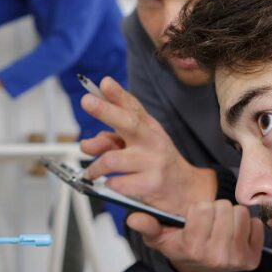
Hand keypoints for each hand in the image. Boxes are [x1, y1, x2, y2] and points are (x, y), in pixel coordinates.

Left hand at [79, 77, 215, 214]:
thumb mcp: (141, 142)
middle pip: (128, 122)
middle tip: (86, 101)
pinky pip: (117, 183)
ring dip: (95, 167)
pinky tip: (112, 183)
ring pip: (111, 159)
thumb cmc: (156, 161)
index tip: (104, 83)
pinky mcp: (150, 185)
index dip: (118, 94)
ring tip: (92, 171)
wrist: (185, 188)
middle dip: (105, 110)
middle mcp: (152, 141)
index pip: (133, 107)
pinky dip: (109, 183)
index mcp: (149, 128)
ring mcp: (153, 163)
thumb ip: (113, 137)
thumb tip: (88, 143)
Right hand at [128, 200, 263, 271]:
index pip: (203, 208)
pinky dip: (247, 226)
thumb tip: (134, 218)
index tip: (194, 218)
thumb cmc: (179, 246)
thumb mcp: (158, 237)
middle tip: (209, 221)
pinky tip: (234, 234)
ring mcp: (236, 260)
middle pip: (224, 208)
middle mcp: (215, 256)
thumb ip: (147, 226)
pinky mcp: (252, 259)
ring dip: (231, 216)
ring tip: (221, 226)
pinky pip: (256, 225)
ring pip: (241, 214)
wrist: (199, 269)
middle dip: (215, 210)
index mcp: (192, 248)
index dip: (198, 209)